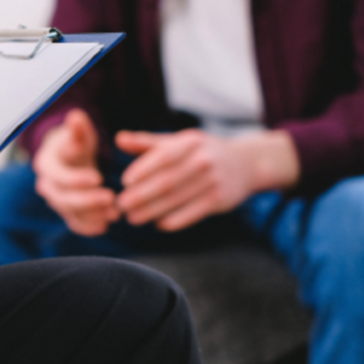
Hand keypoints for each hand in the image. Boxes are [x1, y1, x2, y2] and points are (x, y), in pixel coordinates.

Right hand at [31, 108, 119, 235]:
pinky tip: (106, 226)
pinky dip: (89, 227)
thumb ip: (78, 129)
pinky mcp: (67, 212)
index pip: (58, 176)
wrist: (70, 158)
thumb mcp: (78, 134)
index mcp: (46, 165)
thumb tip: (76, 117)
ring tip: (114, 213)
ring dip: (92, 215)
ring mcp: (56, 201)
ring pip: (70, 213)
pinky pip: (75, 223)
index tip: (98, 178)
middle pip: (63, 199)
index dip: (76, 179)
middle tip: (111, 198)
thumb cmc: (74, 142)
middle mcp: (47, 186)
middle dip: (87, 201)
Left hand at [115, 129, 299, 231]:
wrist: (244, 163)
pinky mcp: (219, 200)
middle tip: (121, 206)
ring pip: (177, 199)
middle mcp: (203, 160)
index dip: (143, 170)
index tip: (125, 182)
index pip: (163, 156)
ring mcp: (213, 181)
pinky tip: (158, 224)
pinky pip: (192, 213)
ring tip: (133, 218)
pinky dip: (174, 220)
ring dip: (152, 211)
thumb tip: (118, 139)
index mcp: (190, 142)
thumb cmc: (202, 151)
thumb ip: (147, 142)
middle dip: (141, 195)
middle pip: (167, 181)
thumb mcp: (178, 141)